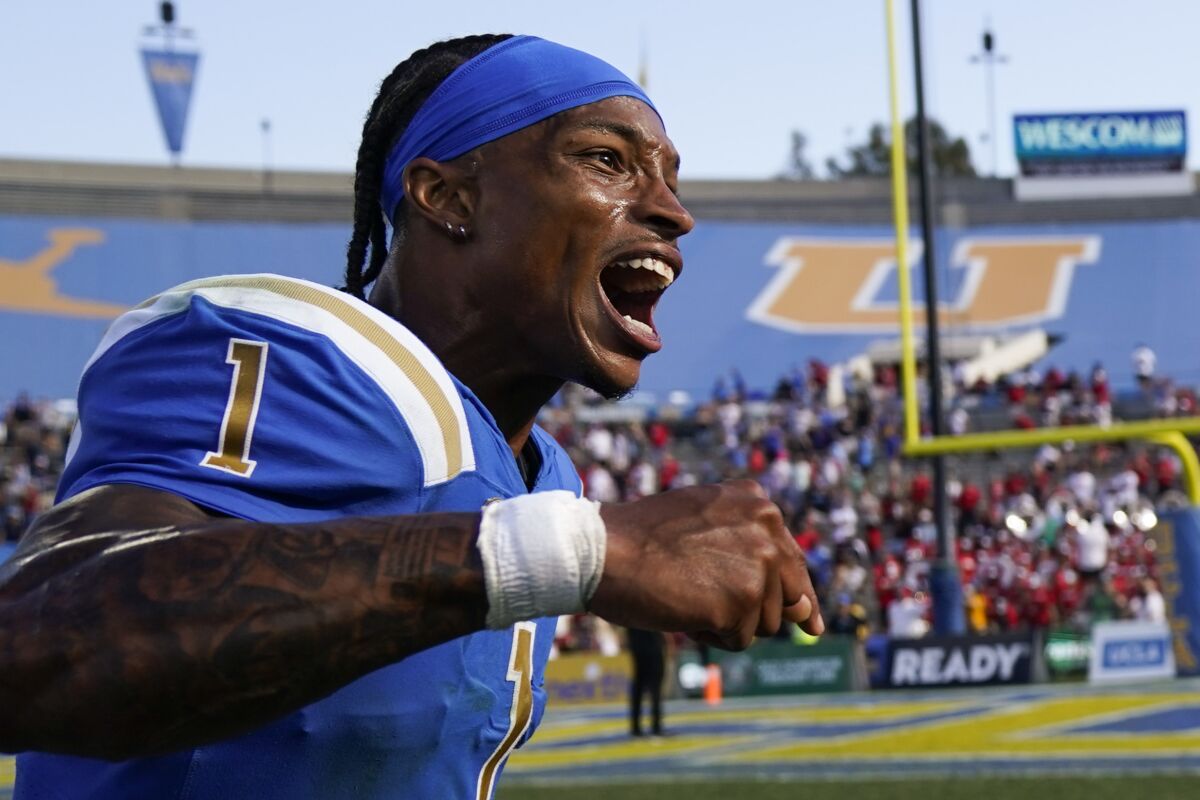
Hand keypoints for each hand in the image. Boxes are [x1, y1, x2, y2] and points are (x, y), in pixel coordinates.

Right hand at [588, 480, 823, 649]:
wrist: (602, 550)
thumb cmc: (639, 539)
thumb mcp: (701, 524)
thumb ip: (747, 550)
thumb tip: (803, 613)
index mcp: (757, 502)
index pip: (792, 559)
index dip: (797, 594)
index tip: (809, 621)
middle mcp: (767, 526)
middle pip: (787, 595)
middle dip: (757, 611)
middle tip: (720, 612)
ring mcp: (759, 563)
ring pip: (764, 622)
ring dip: (728, 622)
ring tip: (685, 595)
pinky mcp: (744, 599)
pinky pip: (738, 640)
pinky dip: (710, 637)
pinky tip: (682, 610)